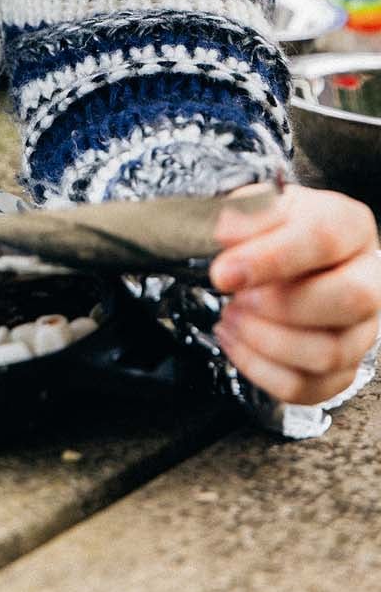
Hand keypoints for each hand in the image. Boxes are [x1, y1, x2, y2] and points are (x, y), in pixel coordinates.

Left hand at [210, 184, 380, 405]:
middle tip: (237, 298)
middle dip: (281, 306)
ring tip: (231, 316)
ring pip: (329, 353)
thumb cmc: (273, 227)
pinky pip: (308, 387)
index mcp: (349, 226)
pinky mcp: (342, 368)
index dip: (271, 259)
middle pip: (349, 300)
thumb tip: (230, 236)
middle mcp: (368, 277)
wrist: (278, 252)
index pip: (323, 239)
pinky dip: (261, 370)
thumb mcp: (256, 203)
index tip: (225, 272)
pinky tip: (235, 341)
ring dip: (266, 341)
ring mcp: (361, 328)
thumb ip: (244, 215)